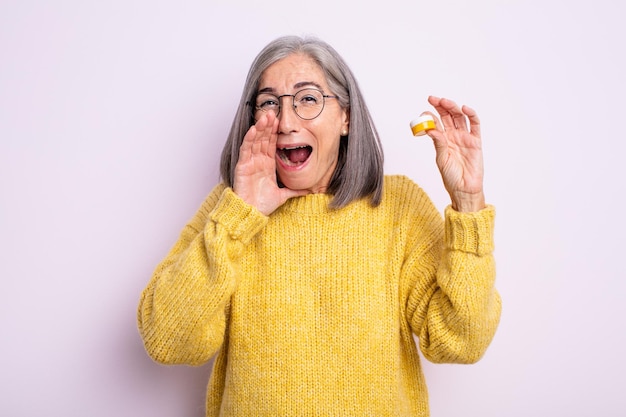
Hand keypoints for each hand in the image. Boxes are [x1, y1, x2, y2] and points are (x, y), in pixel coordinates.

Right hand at [233, 112, 308, 215]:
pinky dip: (249, 139)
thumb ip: (295, 190)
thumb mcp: (283, 195)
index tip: (280, 120)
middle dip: (268, 126)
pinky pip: (245, 149)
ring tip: (265, 116)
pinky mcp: (242, 166)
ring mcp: (249, 162)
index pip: (271, 144)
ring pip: (254, 141)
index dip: (274, 132)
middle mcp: (258, 161)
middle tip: (273, 112)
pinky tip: (253, 129)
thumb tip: (309, 191)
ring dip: (259, 128)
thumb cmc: (263, 205)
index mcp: (267, 165)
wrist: (251, 213)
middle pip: (263, 139)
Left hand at [425, 96, 485, 211]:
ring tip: (445, 102)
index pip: (436, 123)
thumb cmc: (451, 177)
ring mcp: (465, 137)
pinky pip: (475, 125)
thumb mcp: (441, 159)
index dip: (430, 115)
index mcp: (442, 140)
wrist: (464, 189)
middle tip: (433, 99)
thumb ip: (438, 143)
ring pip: (459, 117)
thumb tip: (430, 129)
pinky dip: (471, 115)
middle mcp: (453, 136)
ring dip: (453, 107)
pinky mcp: (476, 141)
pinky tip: (465, 108)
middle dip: (440, 106)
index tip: (424, 111)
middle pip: (447, 116)